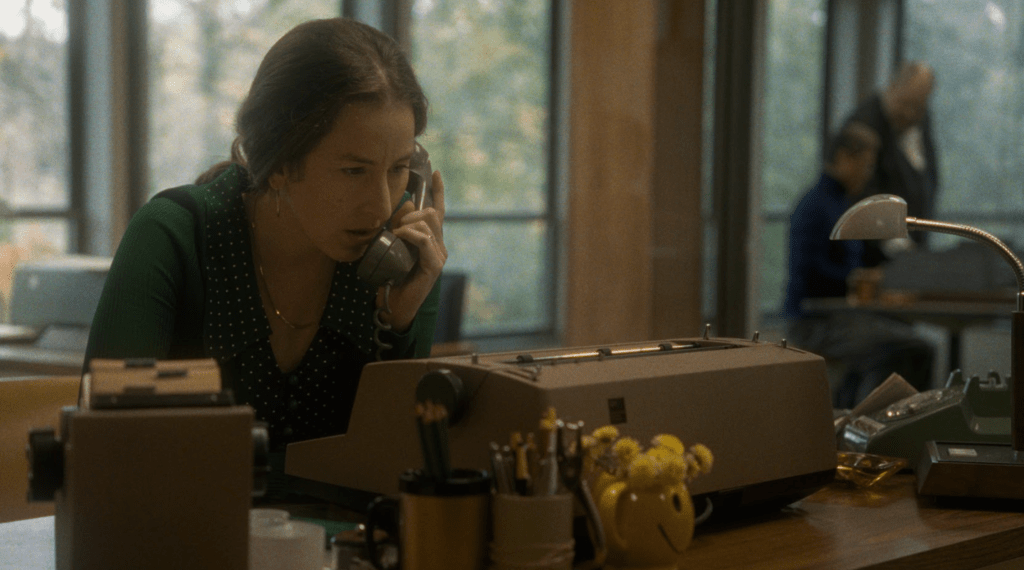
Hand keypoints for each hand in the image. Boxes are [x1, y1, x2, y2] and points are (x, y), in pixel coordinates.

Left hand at [379, 170, 446, 331]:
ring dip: (408, 224)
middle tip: (395, 227)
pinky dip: (411, 235)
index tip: (436, 173)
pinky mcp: (434, 265)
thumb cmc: (392, 277)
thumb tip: (402, 207)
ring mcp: (439, 255)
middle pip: (432, 213)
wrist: (395, 305)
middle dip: (412, 213)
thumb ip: (399, 227)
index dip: (438, 191)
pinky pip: (425, 240)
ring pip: (429, 223)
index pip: (439, 211)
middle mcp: (440, 245)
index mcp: (432, 240)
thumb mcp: (393, 245)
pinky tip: (401, 238)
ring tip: (395, 236)